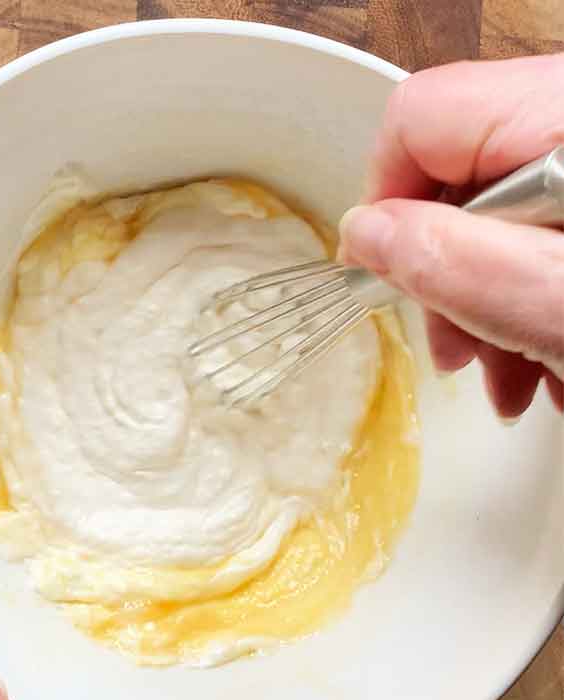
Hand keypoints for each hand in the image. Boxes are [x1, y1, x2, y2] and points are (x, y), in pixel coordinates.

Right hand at [337, 53, 563, 418]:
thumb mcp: (549, 297)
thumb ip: (447, 261)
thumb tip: (363, 235)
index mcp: (553, 114)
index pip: (417, 120)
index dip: (383, 202)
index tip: (383, 274)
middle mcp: (563, 118)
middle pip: (454, 178)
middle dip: (446, 281)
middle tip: (459, 351)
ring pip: (497, 217)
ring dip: (490, 307)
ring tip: (515, 379)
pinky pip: (540, 231)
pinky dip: (533, 297)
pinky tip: (549, 355)